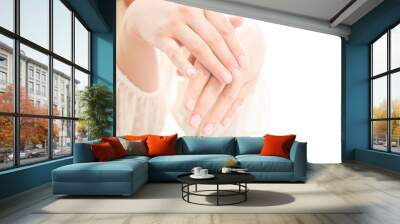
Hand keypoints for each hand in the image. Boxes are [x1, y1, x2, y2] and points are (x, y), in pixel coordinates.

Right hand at [122, 0, 246, 83]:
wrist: (144, 13)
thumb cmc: (177, 15)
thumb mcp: (198, 14)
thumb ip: (218, 20)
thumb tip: (242, 22)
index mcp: (203, 7)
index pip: (224, 28)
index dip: (236, 46)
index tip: (245, 63)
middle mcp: (189, 12)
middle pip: (214, 39)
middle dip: (228, 59)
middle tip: (238, 75)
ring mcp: (173, 23)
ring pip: (198, 47)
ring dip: (214, 65)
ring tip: (225, 79)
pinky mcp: (159, 36)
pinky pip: (174, 53)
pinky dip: (184, 64)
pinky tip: (194, 76)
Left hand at [184, 23, 265, 134]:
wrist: (252, 35)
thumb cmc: (220, 42)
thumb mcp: (205, 44)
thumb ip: (191, 58)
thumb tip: (178, 73)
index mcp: (215, 52)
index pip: (203, 73)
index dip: (194, 90)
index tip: (186, 106)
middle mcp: (231, 63)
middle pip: (216, 87)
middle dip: (204, 106)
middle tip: (192, 122)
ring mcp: (243, 73)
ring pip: (229, 96)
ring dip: (217, 114)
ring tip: (206, 130)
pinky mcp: (252, 81)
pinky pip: (241, 99)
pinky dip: (231, 112)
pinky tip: (222, 124)